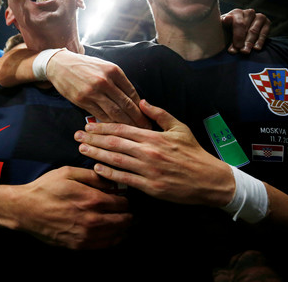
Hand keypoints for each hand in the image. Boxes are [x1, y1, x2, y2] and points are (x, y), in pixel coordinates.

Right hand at [15, 166, 131, 249]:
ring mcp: (86, 235)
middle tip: (129, 211)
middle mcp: (93, 219)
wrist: (25, 210)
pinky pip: (105, 245)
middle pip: (124, 220)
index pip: (123, 203)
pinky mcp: (79, 245)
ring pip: (118, 234)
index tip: (123, 198)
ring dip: (124, 228)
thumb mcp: (68, 172)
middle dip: (129, 215)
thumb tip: (111, 181)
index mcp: (92, 199)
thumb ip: (92, 176)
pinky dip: (114, 240)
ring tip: (125, 223)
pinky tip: (115, 234)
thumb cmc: (45, 189)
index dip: (125, 199)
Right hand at [47, 50, 150, 128]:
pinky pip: (100, 115)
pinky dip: (109, 123)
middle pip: (126, 105)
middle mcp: (104, 81)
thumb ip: (118, 81)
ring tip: (134, 132)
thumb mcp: (104, 66)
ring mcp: (92, 92)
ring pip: (114, 113)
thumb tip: (135, 99)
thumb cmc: (85, 66)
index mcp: (113, 71)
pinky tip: (116, 129)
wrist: (60, 65)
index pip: (132, 93)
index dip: (142, 108)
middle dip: (138, 119)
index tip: (148, 117)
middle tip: (147, 129)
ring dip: (126, 124)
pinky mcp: (82, 101)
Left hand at [75, 100, 234, 206]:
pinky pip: (125, 178)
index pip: (121, 128)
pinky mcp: (150, 186)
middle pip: (114, 143)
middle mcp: (148, 152)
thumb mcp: (179, 128)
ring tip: (81, 149)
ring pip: (116, 160)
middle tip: (77, 136)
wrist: (210, 179)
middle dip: (93, 138)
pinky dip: (109, 173)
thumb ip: (159, 114)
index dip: (102, 127)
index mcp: (153, 136)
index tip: (88, 125)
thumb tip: (141, 100)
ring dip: (96, 154)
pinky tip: (97, 168)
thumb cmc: (194, 153)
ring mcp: (148, 170)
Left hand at [221, 8, 269, 53]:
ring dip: (250, 43)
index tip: (236, 47)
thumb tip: (227, 19)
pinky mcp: (266, 22)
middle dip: (243, 41)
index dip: (237, 35)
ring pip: (254, 31)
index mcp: (236, 12)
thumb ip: (223, 24)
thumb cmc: (227, 29)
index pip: (239, 23)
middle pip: (246, 28)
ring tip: (245, 52)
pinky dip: (260, 41)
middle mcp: (248, 12)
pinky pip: (264, 33)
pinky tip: (256, 48)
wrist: (237, 30)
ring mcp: (259, 16)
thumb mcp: (222, 27)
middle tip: (241, 51)